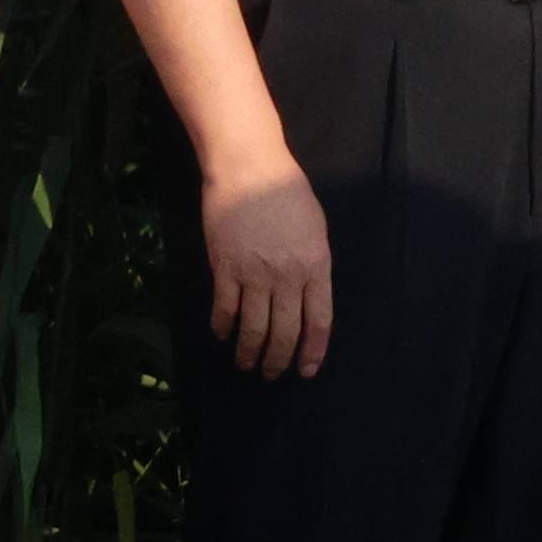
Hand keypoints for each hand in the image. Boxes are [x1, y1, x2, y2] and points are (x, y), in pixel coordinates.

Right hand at [203, 141, 332, 378]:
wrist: (248, 167)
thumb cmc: (286, 190)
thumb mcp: (315, 227)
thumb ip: (313, 263)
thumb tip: (307, 295)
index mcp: (316, 266)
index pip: (319, 321)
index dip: (313, 351)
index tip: (307, 370)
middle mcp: (288, 277)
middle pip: (285, 332)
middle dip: (278, 360)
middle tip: (272, 374)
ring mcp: (254, 274)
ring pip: (253, 328)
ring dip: (249, 352)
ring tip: (246, 364)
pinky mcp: (225, 268)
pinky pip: (225, 308)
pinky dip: (222, 327)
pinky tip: (222, 334)